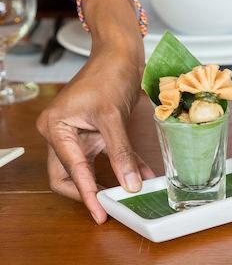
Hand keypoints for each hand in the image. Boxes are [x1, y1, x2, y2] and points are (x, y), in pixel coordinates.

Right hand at [36, 47, 153, 223]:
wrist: (121, 52)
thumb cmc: (108, 74)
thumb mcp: (112, 116)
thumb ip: (121, 152)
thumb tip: (130, 184)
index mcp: (56, 128)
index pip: (70, 170)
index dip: (86, 193)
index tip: (100, 211)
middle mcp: (62, 134)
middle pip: (70, 175)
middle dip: (90, 192)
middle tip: (110, 208)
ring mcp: (80, 134)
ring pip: (91, 168)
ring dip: (112, 179)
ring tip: (129, 196)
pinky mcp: (97, 132)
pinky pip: (109, 155)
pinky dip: (124, 164)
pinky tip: (142, 174)